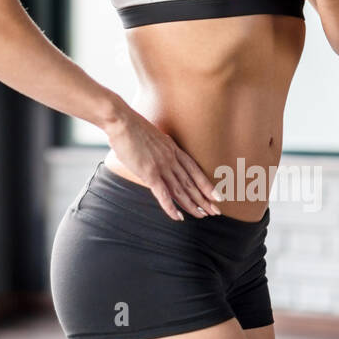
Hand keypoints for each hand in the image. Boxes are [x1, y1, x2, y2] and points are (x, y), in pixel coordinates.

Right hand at [103, 107, 222, 220]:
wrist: (122, 120)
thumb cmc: (131, 127)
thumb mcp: (152, 137)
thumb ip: (157, 149)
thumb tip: (155, 156)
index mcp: (173, 148)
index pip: (194, 170)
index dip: (206, 184)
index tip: (216, 195)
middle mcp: (171, 158)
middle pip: (191, 182)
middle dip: (204, 198)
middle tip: (216, 212)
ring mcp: (162, 166)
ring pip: (181, 190)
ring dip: (192, 205)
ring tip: (202, 216)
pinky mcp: (149, 173)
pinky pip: (163, 194)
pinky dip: (171, 207)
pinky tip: (178, 217)